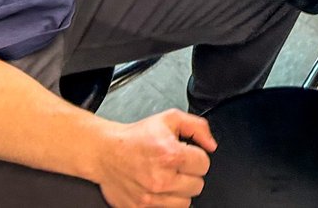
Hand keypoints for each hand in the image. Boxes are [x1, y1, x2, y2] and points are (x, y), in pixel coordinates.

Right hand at [95, 110, 215, 207]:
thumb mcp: (169, 119)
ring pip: (186, 202)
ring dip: (180, 190)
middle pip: (198, 185)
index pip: (204, 164)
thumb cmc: (136, 137)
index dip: (197, 156)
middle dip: (189, 174)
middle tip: (176, 165)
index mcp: (170, 155)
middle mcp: (161, 179)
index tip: (187, 154)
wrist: (106, 152)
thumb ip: (197, 127)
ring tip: (167, 176)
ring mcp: (151, 198)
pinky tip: (159, 188)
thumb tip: (211, 144)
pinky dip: (167, 201)